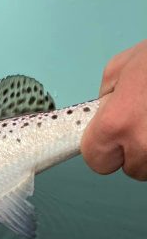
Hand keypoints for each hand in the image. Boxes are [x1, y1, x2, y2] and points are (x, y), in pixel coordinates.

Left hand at [82, 40, 146, 179]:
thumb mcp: (118, 69)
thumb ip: (103, 101)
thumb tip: (100, 117)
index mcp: (116, 124)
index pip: (97, 161)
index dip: (103, 148)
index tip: (110, 138)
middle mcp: (143, 144)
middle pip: (132, 169)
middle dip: (135, 151)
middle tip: (143, 123)